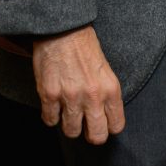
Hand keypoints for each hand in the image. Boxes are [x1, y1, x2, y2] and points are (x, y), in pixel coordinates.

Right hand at [33, 25, 125, 143]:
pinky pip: (50, 121)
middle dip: (91, 134)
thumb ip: (106, 93)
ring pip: (72, 132)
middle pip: (96, 136)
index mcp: (111, 88)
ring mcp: (70, 97)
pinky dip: (51, 116)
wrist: (63, 29)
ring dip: (69, 124)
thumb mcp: (105, 69)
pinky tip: (54, 105)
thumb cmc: (85, 46)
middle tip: (86, 125)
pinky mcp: (49, 95)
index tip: (103, 124)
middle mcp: (92, 96)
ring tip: (68, 111)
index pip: (116, 125)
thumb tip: (104, 116)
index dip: (109, 127)